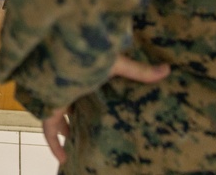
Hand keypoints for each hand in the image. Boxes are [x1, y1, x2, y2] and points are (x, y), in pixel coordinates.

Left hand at [42, 55, 169, 162]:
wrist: (60, 56)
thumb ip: (139, 71)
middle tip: (91, 127)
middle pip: (72, 103)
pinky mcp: (49, 108)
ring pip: (59, 117)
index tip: (102, 102)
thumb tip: (167, 69)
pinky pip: (50, 130)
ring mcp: (56, 98)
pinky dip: (54, 144)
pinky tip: (63, 158)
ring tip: (79, 143)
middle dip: (79, 114)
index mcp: (83, 74)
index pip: (87, 85)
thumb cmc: (88, 57)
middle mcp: (68, 86)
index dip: (93, 93)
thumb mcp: (116, 64)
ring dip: (67, 129)